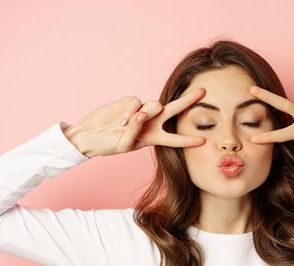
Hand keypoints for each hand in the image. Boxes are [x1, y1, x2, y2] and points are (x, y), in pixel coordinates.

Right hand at [63, 88, 206, 157]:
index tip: (203, 141)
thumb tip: (143, 112)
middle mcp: (151, 123)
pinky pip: (136, 103)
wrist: (90, 136)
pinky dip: (129, 112)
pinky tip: (121, 122)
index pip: (174, 139)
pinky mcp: (130, 102)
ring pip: (154, 106)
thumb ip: (136, 130)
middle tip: (203, 92)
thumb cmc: (108, 145)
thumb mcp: (125, 144)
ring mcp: (141, 111)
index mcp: (153, 138)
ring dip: (145, 115)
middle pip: (174, 110)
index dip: (188, 140)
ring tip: (126, 125)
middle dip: (188, 100)